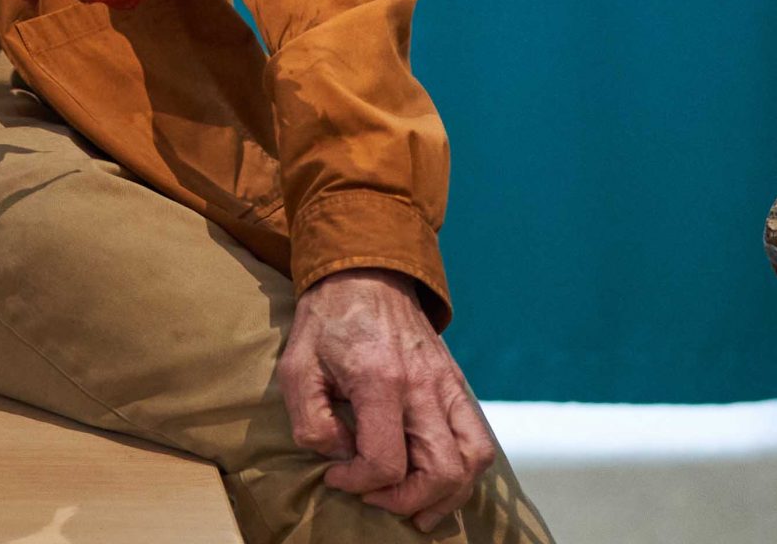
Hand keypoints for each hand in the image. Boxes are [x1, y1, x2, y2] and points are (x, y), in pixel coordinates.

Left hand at [276, 269, 497, 533]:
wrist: (368, 271)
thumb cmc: (329, 321)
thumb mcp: (297, 367)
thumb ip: (311, 422)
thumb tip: (341, 455)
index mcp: (380, 380)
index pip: (385, 461)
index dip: (358, 484)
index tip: (336, 476)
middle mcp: (423, 385)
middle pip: (442, 469)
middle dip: (409, 501)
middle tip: (376, 498)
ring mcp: (447, 383)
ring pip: (474, 458)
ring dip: (448, 494)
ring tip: (416, 505)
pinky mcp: (457, 382)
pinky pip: (478, 437)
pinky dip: (463, 469)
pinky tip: (434, 476)